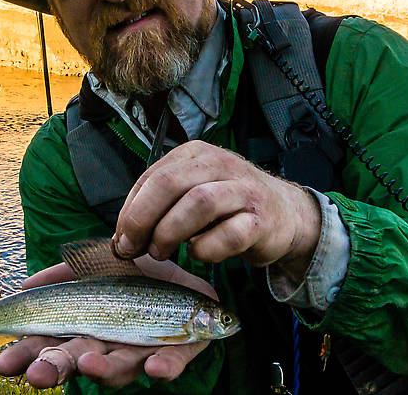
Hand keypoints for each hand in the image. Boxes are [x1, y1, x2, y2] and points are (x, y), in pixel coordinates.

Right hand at [0, 257, 213, 388]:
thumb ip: (63, 272)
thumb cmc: (135, 275)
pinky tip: (154, 367)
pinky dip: (163, 368)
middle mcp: (109, 346)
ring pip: (119, 369)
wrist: (186, 275)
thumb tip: (25, 285)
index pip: (50, 347)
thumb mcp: (95, 263)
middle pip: (76, 363)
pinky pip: (170, 364)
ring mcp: (140, 351)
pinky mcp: (177, 351)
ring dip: (103, 369)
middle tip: (34, 375)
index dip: (27, 356)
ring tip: (90, 363)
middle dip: (54, 370)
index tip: (3, 363)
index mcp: (85, 329)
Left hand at [113, 140, 321, 280]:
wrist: (286, 214)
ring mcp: (244, 190)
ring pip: (199, 202)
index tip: (122, 240)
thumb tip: (121, 238)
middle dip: (143, 219)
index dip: (130, 211)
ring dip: (170, 232)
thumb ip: (158, 206)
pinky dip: (206, 249)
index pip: (152, 176)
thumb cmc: (227, 206)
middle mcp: (220, 164)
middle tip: (134, 248)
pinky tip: (198, 253)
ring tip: (161, 252)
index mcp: (196, 154)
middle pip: (170, 183)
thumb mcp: (191, 192)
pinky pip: (230, 234)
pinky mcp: (261, 220)